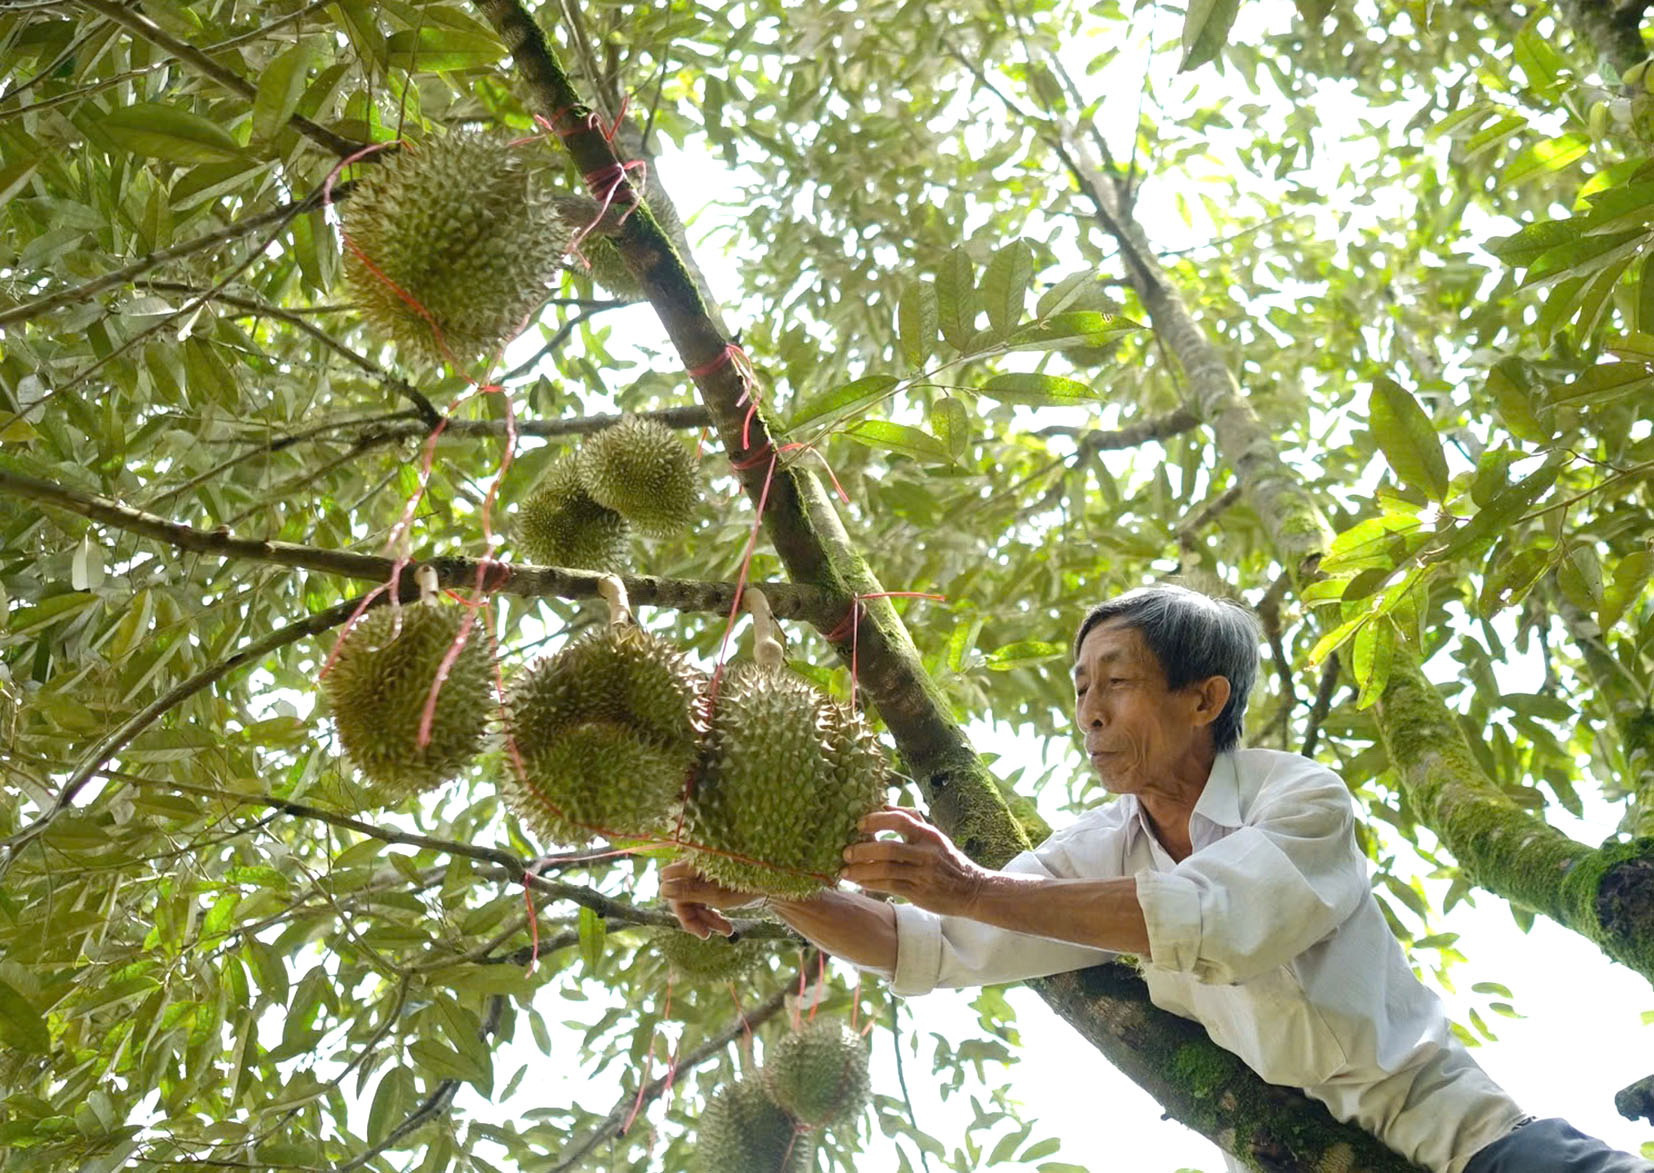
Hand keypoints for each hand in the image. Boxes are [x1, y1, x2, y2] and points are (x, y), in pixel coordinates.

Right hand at [659, 859, 755, 939]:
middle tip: (707, 935)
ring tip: (726, 931)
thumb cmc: (750, 887)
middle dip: (693, 916)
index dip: (677, 902)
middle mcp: (696, 865)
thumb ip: (688, 892)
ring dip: (705, 919)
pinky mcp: (711, 883)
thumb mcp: (718, 895)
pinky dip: (711, 915)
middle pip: (679, 894)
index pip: (667, 879)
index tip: (693, 923)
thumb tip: (662, 888)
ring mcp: (703, 875)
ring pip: (691, 900)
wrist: (777, 888)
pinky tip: (725, 927)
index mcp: (695, 861)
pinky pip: (701, 901)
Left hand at [840, 807, 989, 917]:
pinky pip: (889, 886)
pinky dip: (871, 884)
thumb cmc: (948, 860)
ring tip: (845, 871)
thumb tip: (885, 805)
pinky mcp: (918, 892)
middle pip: (889, 848)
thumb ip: (912, 819)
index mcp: (929, 834)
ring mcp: (923, 874)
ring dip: (862, 870)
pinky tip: (859, 883)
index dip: (877, 820)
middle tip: (845, 851)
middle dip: (864, 850)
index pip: (901, 820)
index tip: (859, 824)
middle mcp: (926, 852)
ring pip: (886, 870)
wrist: (972, 890)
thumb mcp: (935, 836)